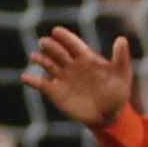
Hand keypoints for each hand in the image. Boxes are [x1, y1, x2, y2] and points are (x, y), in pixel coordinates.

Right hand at [21, 28, 135, 128]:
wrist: (107, 115)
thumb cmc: (117, 92)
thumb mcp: (122, 75)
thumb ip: (121, 57)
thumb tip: (122, 38)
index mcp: (86, 58)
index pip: (73, 44)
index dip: (65, 37)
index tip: (56, 31)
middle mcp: (72, 65)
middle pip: (58, 52)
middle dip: (51, 46)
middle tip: (44, 41)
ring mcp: (62, 78)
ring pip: (48, 64)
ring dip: (41, 59)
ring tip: (34, 56)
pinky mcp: (55, 92)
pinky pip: (41, 84)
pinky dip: (32, 81)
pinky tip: (25, 77)